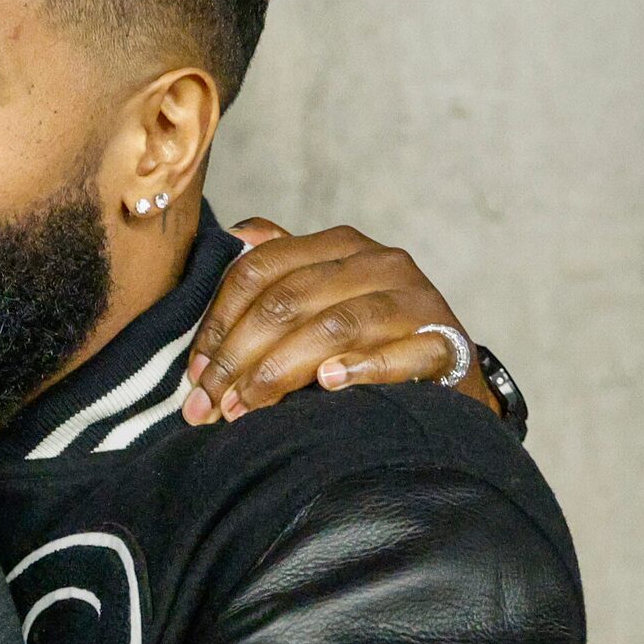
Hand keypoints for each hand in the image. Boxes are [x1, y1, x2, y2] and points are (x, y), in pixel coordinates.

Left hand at [182, 220, 501, 423]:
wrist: (449, 375)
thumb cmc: (372, 338)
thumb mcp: (324, 296)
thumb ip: (281, 268)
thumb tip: (233, 235)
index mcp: (340, 246)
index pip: (260, 269)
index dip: (218, 320)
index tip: (194, 371)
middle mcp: (379, 263)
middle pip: (289, 300)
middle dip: (238, 356)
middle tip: (207, 404)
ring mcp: (416, 300)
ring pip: (335, 326)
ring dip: (280, 371)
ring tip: (244, 408)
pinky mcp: (445, 341)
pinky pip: (401, 353)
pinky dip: (362, 368)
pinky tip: (329, 384)